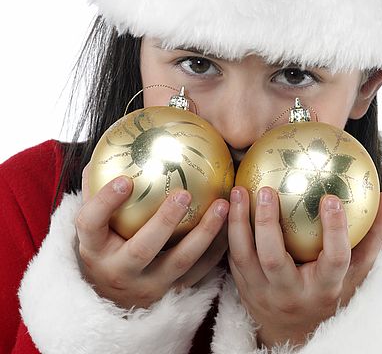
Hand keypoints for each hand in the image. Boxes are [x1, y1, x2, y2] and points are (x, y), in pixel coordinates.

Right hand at [76, 164, 229, 308]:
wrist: (110, 296)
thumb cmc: (105, 243)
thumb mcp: (94, 221)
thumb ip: (99, 186)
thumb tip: (112, 142)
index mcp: (94, 248)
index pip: (91, 224)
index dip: (105, 203)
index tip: (125, 180)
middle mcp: (119, 271)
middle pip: (142, 249)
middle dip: (164, 222)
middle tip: (184, 194)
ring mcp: (148, 285)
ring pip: (180, 262)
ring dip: (204, 233)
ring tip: (222, 205)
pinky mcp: (172, 292)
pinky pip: (200, 271)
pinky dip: (218, 248)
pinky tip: (233, 223)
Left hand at [227, 185, 381, 348]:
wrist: (296, 333)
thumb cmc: (333, 292)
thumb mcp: (358, 272)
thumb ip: (372, 235)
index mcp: (325, 288)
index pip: (333, 260)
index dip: (334, 231)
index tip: (332, 198)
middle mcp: (292, 294)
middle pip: (275, 260)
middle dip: (268, 224)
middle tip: (267, 190)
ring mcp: (264, 295)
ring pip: (245, 259)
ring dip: (239, 223)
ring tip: (240, 190)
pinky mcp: (244, 290)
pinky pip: (232, 259)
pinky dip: (229, 232)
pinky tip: (228, 204)